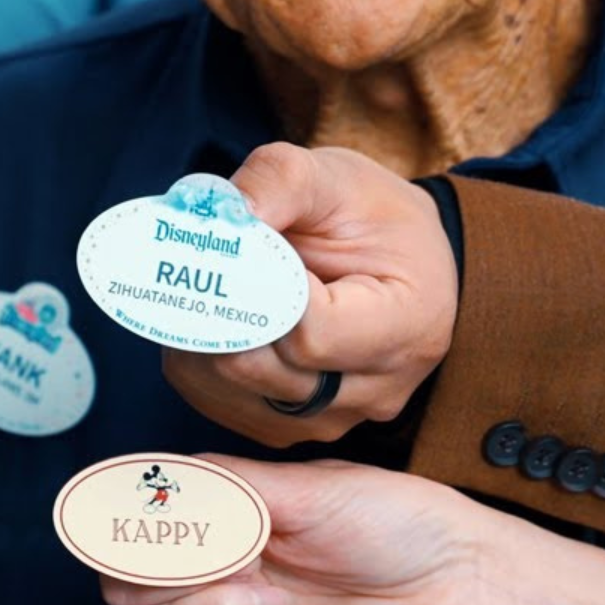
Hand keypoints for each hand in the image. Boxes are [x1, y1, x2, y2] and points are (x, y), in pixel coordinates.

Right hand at [101, 456, 604, 604]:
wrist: (469, 593)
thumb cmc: (408, 528)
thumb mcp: (309, 487)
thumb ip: (225, 486)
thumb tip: (150, 477)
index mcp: (230, 518)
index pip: (135, 517)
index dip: (114, 512)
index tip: (128, 506)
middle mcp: (224, 571)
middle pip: (123, 578)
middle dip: (144, 559)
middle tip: (202, 546)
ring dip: (191, 599)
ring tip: (256, 587)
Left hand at [164, 143, 457, 445]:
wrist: (394, 259)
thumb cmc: (371, 217)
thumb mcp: (336, 177)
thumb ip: (279, 182)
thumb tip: (220, 214)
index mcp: (407, 327)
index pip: (310, 333)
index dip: (258, 287)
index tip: (243, 244)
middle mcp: (375, 390)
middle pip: (257, 366)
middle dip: (216, 305)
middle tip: (199, 257)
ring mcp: (330, 418)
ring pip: (224, 386)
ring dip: (198, 329)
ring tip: (213, 281)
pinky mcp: (286, 426)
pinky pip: (214, 399)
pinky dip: (196, 355)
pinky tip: (213, 313)